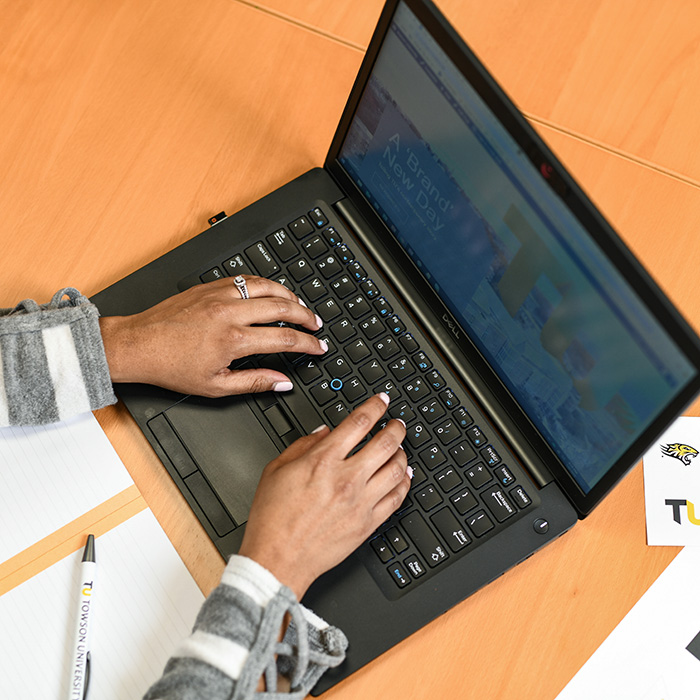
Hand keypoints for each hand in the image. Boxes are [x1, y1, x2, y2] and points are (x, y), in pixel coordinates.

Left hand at [98, 276, 325, 396]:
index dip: (307, 344)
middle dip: (306, 316)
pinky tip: (270, 292)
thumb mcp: (215, 386)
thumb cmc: (170, 366)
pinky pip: (245, 279)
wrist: (137, 345)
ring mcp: (218, 295)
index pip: (284, 338)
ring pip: (266, 286)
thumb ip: (254, 383)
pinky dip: (264, 285)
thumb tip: (281, 382)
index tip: (318, 346)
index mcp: (233, 340)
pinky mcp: (209, 286)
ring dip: (288, 294)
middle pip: (282, 306)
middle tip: (316, 324)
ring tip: (299, 305)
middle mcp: (228, 312)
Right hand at [238, 393, 410, 599]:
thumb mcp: (275, 470)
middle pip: (386, 442)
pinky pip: (396, 498)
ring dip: (402, 453)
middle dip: (396, 427)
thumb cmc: (273, 518)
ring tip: (400, 448)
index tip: (382, 401)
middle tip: (398, 422)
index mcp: (323, 460)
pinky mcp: (368, 524)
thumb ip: (302, 445)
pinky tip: (403, 476)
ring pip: (396, 469)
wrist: (277, 560)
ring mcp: (360, 502)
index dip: (376, 406)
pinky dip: (404, 483)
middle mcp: (346, 478)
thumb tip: (324, 432)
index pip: (360, 422)